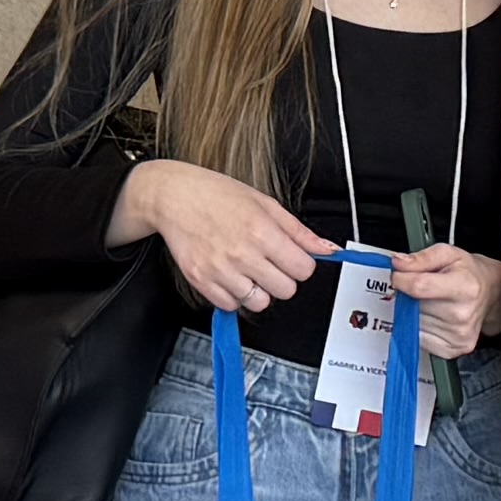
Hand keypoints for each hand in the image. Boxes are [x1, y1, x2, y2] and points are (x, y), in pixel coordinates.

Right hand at [111, 157, 329, 317]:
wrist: (173, 197)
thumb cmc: (217, 195)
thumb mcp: (264, 203)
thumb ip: (298, 231)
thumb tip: (327, 249)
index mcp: (262, 231)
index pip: (303, 269)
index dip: (301, 265)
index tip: (292, 259)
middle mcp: (242, 253)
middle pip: (285, 290)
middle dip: (282, 278)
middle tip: (269, 263)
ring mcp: (220, 270)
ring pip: (259, 303)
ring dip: (258, 290)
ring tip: (248, 270)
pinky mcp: (201, 281)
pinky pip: (230, 306)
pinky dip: (233, 295)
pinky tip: (230, 275)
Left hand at [388, 241, 500, 359]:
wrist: (490, 295)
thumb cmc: (467, 273)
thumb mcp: (448, 254)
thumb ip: (422, 257)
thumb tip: (398, 264)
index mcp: (465, 287)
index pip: (418, 287)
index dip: (401, 280)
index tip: (398, 276)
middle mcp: (462, 315)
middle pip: (414, 306)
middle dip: (408, 296)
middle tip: (421, 288)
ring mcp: (457, 336)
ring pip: (412, 324)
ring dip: (414, 313)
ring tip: (431, 302)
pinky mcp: (451, 350)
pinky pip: (418, 339)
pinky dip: (419, 328)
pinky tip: (433, 318)